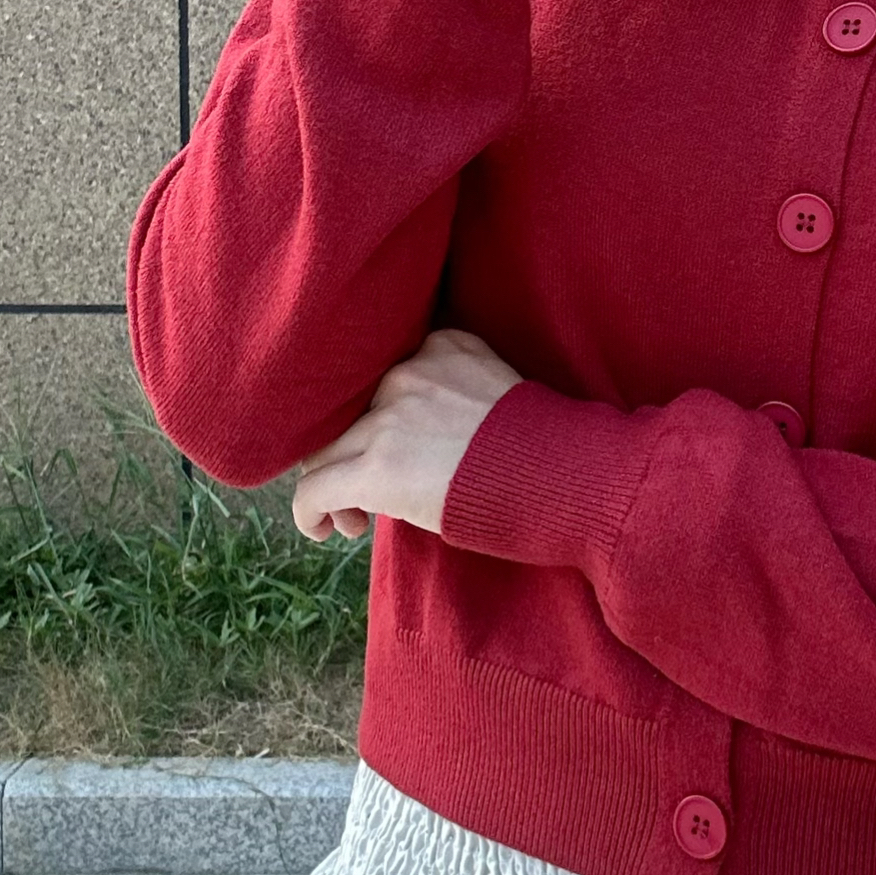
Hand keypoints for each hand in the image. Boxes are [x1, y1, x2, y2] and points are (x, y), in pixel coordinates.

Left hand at [289, 327, 522, 541]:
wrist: (566, 477)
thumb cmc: (544, 449)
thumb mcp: (498, 391)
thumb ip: (449, 393)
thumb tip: (410, 441)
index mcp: (442, 344)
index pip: (380, 375)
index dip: (376, 417)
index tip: (392, 451)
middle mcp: (409, 370)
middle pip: (345, 412)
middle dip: (349, 455)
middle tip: (365, 494)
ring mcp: (390, 417)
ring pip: (322, 452)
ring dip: (331, 486)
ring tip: (353, 521)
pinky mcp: (377, 467)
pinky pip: (314, 489)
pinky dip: (309, 513)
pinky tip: (325, 530)